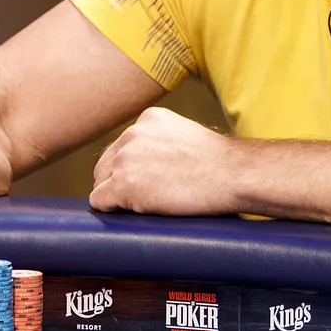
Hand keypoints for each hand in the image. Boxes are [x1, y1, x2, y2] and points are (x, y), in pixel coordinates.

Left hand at [89, 107, 239, 215]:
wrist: (232, 174)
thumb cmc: (220, 164)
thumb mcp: (186, 136)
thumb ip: (163, 142)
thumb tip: (151, 165)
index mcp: (149, 119)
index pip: (123, 146)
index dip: (132, 167)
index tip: (149, 180)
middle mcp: (132, 133)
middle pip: (107, 163)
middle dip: (119, 180)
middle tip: (145, 196)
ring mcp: (126, 158)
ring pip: (101, 182)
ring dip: (117, 196)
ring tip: (146, 204)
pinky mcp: (124, 184)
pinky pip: (99, 201)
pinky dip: (112, 210)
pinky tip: (135, 211)